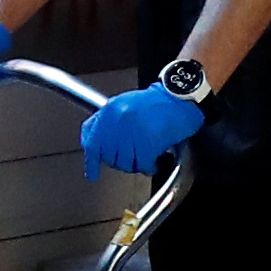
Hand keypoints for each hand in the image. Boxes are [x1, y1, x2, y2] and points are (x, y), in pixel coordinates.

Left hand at [79, 82, 200, 174]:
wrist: (179, 98)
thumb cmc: (156, 102)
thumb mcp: (123, 104)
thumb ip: (107, 122)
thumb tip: (94, 140)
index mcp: (110, 110)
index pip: (90, 140)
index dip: (91, 160)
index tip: (93, 171)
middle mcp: (118, 121)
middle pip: (109, 156)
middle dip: (119, 162)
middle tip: (130, 157)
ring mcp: (132, 132)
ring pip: (124, 163)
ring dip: (135, 165)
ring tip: (144, 156)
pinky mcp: (148, 143)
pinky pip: (143, 165)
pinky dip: (149, 167)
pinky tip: (153, 161)